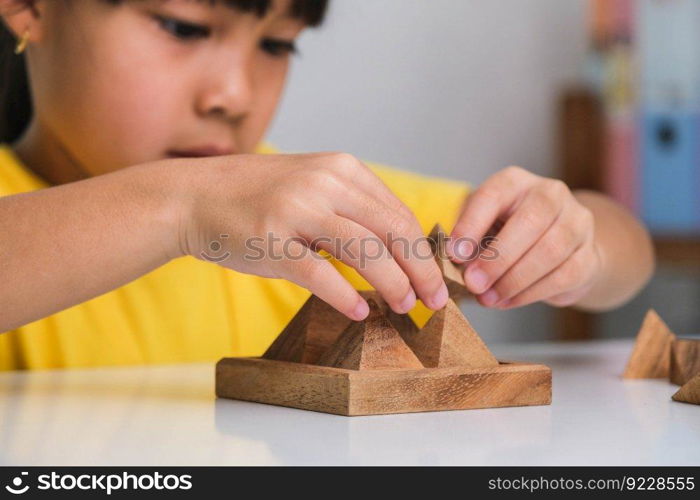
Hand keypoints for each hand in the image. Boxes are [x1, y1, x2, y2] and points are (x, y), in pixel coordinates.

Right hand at [170, 152, 448, 319]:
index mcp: (341, 169)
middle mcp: (325, 183)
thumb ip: (352, 208)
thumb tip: (398, 251)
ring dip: (394, 285)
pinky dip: (346, 297)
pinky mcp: (272, 240)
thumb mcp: (312, 186)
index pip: (400, 213)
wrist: (194, 196)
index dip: (423, 250)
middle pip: (394, 231)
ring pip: (366, 252)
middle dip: (421, 270)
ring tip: (404, 308)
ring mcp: (297, 210)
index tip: (433, 278)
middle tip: (434, 301)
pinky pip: (321, 275)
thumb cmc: (258, 198)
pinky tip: (360, 312)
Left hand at [448, 166, 602, 308]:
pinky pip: (563, 276)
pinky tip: (508, 301)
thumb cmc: (506, 234)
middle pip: (529, 222)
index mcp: (515, 182)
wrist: (558, 249)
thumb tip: (455, 261)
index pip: (494, 195)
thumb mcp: (481, 228)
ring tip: (488, 298)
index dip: (472, 225)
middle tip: (473, 283)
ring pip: (550, 250)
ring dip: (514, 280)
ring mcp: (576, 222)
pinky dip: (530, 293)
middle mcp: (550, 194)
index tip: (455, 254)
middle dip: (497, 258)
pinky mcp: (588, 254)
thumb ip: (468, 240)